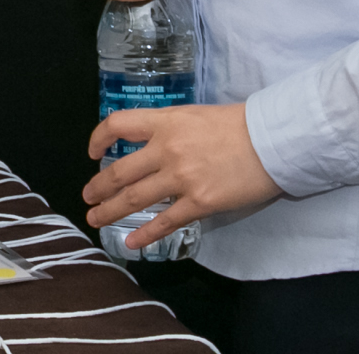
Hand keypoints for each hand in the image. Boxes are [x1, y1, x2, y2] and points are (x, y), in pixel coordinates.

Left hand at [83, 103, 280, 247]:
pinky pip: (165, 222)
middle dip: (99, 187)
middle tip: (87, 197)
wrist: (271, 141)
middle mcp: (167, 149)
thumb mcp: (195, 116)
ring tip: (95, 218)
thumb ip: (170, 129)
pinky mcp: (199, 203)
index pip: (119, 124)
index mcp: (166, 122)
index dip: (100, 138)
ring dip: (111, 210)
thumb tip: (151, 145)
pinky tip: (131, 242)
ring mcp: (181, 178)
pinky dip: (144, 234)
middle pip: (121, 171)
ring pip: (135, 198)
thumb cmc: (237, 124)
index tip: (93, 153)